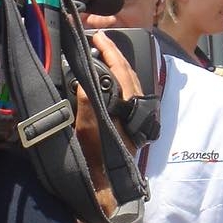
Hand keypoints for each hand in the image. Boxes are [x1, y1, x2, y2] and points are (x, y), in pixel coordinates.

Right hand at [76, 30, 143, 159]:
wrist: (108, 184)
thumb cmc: (97, 158)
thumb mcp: (87, 130)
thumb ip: (88, 103)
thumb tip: (85, 80)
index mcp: (128, 105)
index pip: (120, 69)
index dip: (109, 51)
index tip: (98, 37)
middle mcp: (136, 107)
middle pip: (128, 72)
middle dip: (115, 53)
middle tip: (100, 40)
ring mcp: (137, 114)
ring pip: (131, 81)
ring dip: (118, 65)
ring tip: (104, 54)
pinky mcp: (134, 121)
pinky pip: (130, 91)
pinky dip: (120, 78)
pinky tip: (111, 78)